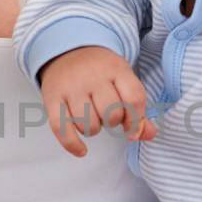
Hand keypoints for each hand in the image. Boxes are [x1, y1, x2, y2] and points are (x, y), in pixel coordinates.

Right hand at [38, 45, 158, 156]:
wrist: (67, 50)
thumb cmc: (100, 71)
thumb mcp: (123, 79)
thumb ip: (138, 108)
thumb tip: (148, 135)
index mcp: (116, 68)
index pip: (134, 99)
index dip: (136, 120)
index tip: (131, 127)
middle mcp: (92, 76)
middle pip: (111, 114)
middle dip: (113, 121)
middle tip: (107, 114)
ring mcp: (70, 87)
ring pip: (88, 124)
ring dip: (93, 129)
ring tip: (92, 119)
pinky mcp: (52, 99)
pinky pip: (61, 128)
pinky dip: (73, 144)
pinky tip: (82, 150)